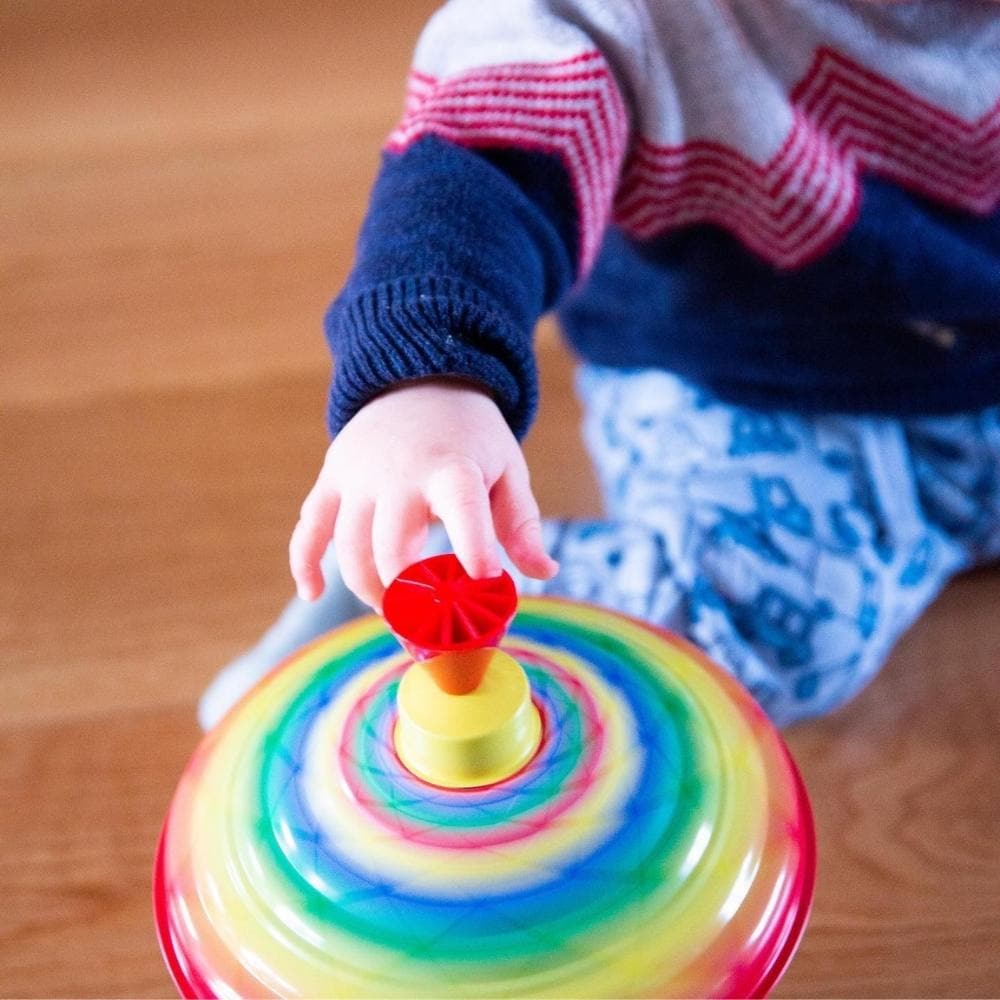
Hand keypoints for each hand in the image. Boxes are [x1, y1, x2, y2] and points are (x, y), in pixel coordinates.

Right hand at [289, 380, 558, 608]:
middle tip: (427, 629)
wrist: (418, 381)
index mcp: (452, 467)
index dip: (471, 547)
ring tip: (395, 615)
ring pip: (350, 550)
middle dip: (409, 600)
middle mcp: (399, 472)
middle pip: (392, 550)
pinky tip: (313, 592)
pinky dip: (305, 564)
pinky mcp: (331, 479)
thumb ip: (522, 524)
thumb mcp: (507, 470)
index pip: (461, 508)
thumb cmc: (471, 437)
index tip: (484, 582)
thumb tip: (544, 573)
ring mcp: (358, 476)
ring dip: (369, 592)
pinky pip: (309, 528)